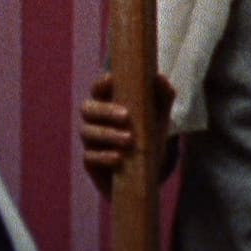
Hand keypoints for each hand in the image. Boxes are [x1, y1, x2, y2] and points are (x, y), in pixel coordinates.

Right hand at [78, 72, 174, 194]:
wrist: (147, 172)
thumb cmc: (149, 136)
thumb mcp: (159, 117)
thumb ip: (163, 95)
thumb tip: (160, 77)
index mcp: (107, 104)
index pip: (97, 89)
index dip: (101, 84)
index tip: (113, 81)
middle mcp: (94, 121)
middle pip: (87, 109)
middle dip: (105, 111)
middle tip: (126, 116)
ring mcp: (90, 142)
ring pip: (87, 132)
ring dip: (108, 134)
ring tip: (129, 140)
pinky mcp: (91, 162)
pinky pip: (89, 157)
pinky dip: (103, 156)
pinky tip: (119, 158)